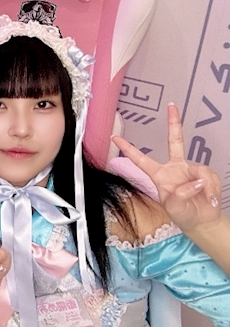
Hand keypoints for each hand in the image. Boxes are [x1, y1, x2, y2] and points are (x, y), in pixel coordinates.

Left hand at [112, 102, 221, 233]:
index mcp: (159, 175)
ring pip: (199, 171)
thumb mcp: (174, 207)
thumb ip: (180, 194)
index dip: (128, 148)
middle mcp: (174, 168)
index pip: (140, 159)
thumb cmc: (183, 213)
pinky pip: (209, 177)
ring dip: (203, 187)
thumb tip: (194, 181)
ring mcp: (190, 169)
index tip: (114, 137)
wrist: (202, 220)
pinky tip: (210, 198)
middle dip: (174, 123)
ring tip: (204, 199)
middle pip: (174, 141)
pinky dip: (211, 189)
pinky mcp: (205, 173)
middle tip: (171, 106)